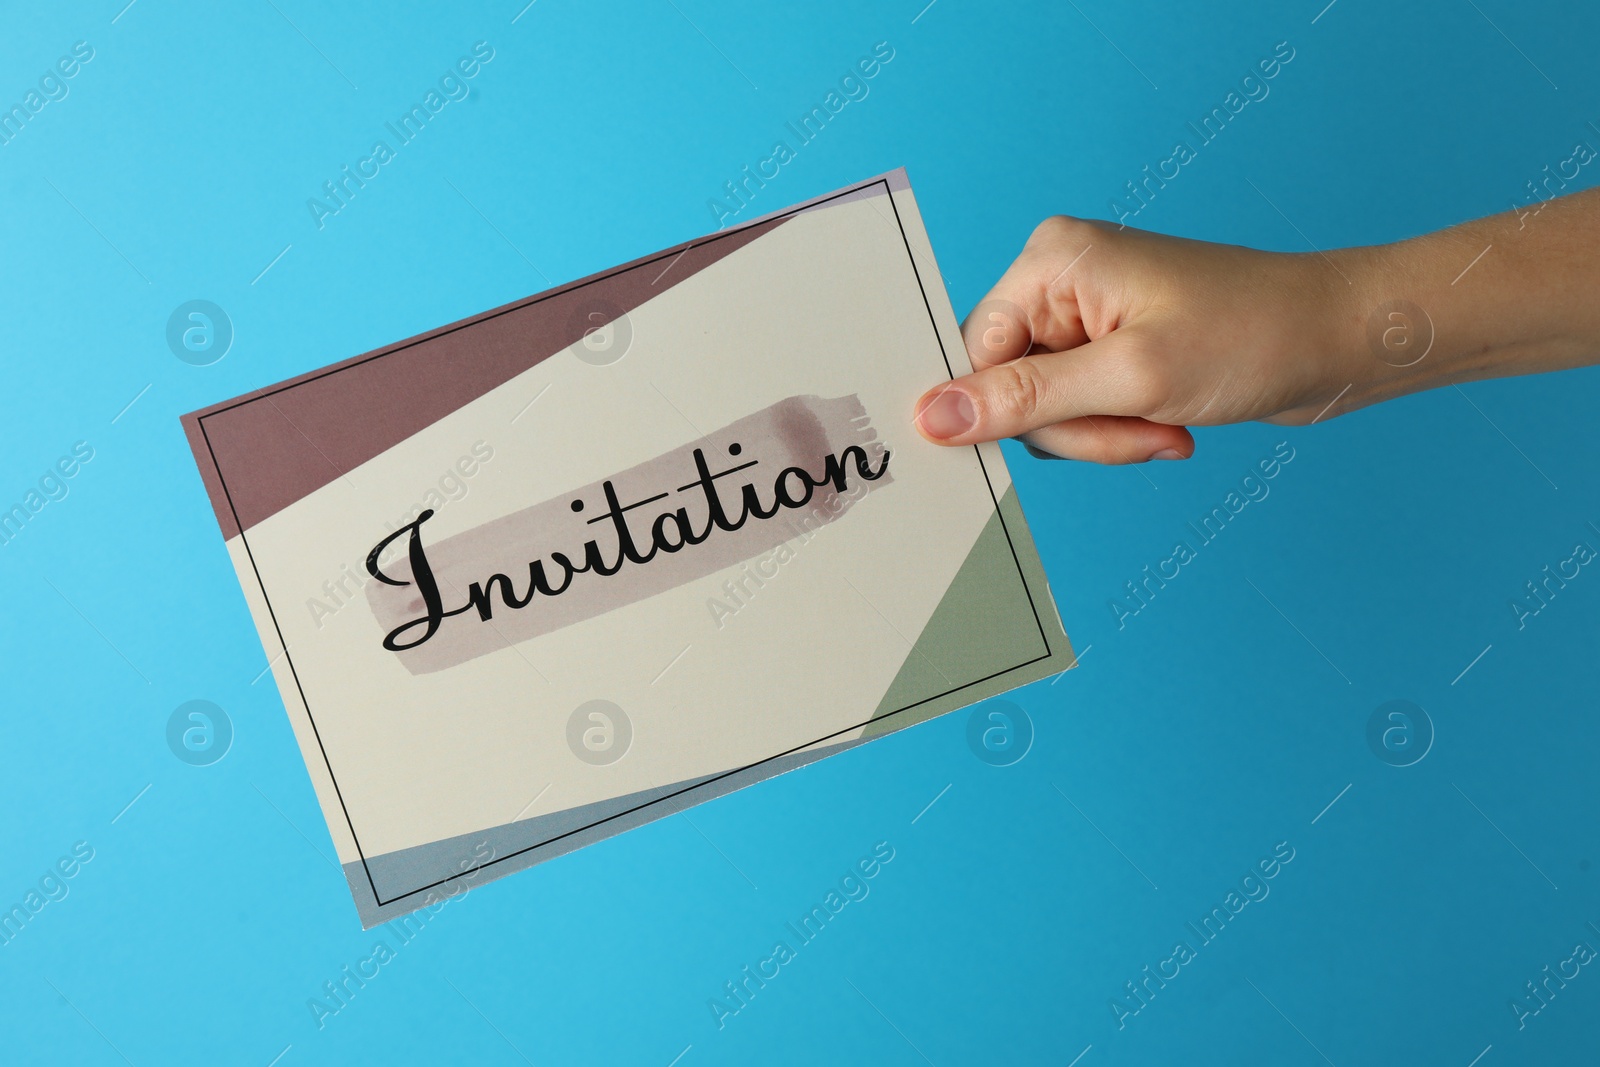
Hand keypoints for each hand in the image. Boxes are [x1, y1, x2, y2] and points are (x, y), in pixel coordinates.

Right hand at [912, 216, 1369, 462]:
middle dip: (1075, 427)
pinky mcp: (1115, 349)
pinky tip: (1170, 428)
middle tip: (1139, 427)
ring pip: (1046, 410)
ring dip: (1104, 437)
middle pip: (1011, 386)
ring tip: (1166, 427)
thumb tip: (929, 416)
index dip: (1011, 407)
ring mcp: (1089, 316)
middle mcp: (1061, 281)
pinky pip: (1081, 412)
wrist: (1339, 342)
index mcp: (1051, 261)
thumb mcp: (1128, 379)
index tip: (1074, 429)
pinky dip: (1121, 432)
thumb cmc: (1250, 337)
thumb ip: (1023, 398)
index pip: (977, 354)